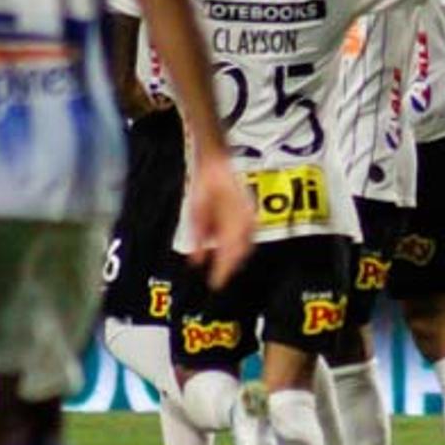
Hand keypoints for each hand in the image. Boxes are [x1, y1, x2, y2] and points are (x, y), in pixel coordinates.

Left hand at [185, 148, 255, 290]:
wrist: (215, 159)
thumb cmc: (204, 184)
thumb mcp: (194, 212)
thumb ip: (197, 237)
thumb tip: (197, 261)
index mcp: (234, 221)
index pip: (232, 254)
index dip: (224, 272)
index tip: (216, 284)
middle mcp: (246, 221)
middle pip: (242, 252)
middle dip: (231, 267)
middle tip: (219, 279)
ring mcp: (250, 215)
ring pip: (247, 245)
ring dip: (236, 258)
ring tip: (224, 268)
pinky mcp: (249, 212)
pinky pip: (248, 235)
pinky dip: (239, 246)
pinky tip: (230, 250)